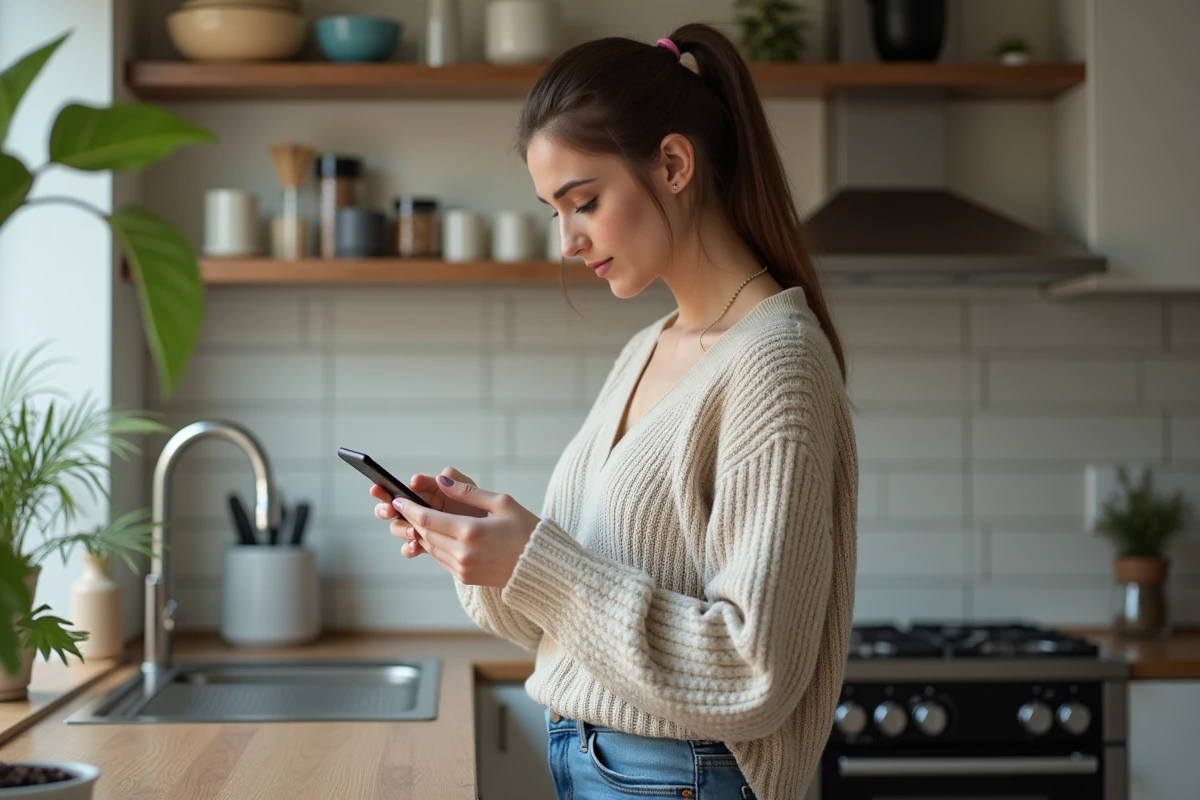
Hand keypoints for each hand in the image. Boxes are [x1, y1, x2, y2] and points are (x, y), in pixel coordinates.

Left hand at [371, 468, 540, 586]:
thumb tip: (441, 480)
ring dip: (422, 533)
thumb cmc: (526, 530)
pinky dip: (434, 546)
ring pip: (430, 547)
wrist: (541, 567)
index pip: (427, 519)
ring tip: (419, 519)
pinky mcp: (465, 578)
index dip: (409, 508)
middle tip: (404, 506)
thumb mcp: (502, 503)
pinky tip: (438, 535)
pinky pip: (441, 559)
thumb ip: (468, 492)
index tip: (398, 499)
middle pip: (425, 533)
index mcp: (470, 531)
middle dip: (412, 519)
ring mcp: (462, 568)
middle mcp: (462, 553)